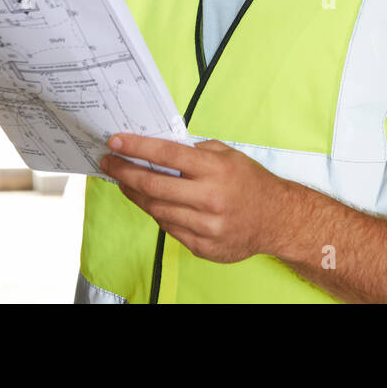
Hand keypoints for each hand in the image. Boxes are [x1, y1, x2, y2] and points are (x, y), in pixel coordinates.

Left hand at [99, 134, 292, 263]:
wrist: (277, 219)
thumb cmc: (250, 183)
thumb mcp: (229, 155)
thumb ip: (196, 151)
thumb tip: (159, 149)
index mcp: (215, 170)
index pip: (166, 155)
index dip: (137, 147)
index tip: (116, 141)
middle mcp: (209, 198)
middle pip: (153, 185)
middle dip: (124, 172)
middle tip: (109, 162)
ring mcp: (205, 226)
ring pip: (156, 209)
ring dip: (134, 194)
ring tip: (123, 181)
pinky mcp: (202, 246)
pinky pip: (169, 228)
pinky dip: (156, 212)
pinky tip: (149, 201)